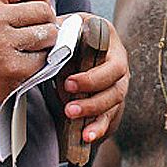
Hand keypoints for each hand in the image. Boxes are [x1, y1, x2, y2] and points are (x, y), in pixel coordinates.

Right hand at [0, 0, 57, 114]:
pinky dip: (38, 61)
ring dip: (44, 40)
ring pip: (48, 33)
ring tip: (29, 45)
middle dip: (44, 19)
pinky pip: (43, 59)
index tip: (35, 3)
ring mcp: (5, 45)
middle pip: (43, 9)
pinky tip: (22, 61)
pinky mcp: (14, 70)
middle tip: (35, 28)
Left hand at [59, 21, 127, 145]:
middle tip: (69, 108)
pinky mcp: (112, 100)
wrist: (73, 43)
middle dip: (93, 100)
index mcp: (108, 40)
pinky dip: (98, 128)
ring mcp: (117, 81)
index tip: (68, 83)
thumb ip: (59, 38)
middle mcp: (118, 61)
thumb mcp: (64, 30)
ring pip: (114, 101)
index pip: (110, 61)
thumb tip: (47, 51)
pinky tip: (87, 136)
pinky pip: (110, 117)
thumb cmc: (68, 35)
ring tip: (76, 124)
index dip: (92, 76)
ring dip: (94, 114)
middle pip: (116, 85)